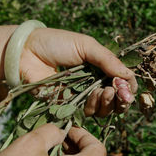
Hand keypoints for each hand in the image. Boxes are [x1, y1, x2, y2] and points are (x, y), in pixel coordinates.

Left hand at [20, 28, 137, 116]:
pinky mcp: (70, 105)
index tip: (127, 88)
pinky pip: (89, 112)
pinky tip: (91, 97)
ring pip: (105, 108)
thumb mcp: (86, 46)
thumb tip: (129, 76)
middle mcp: (94, 81)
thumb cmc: (56, 43)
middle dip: (121, 98)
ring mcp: (83, 94)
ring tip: (104, 92)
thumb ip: (108, 60)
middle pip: (117, 98)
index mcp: (100, 66)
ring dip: (109, 102)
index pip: (122, 81)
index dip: (128, 87)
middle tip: (116, 91)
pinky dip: (95, 106)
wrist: (26, 53)